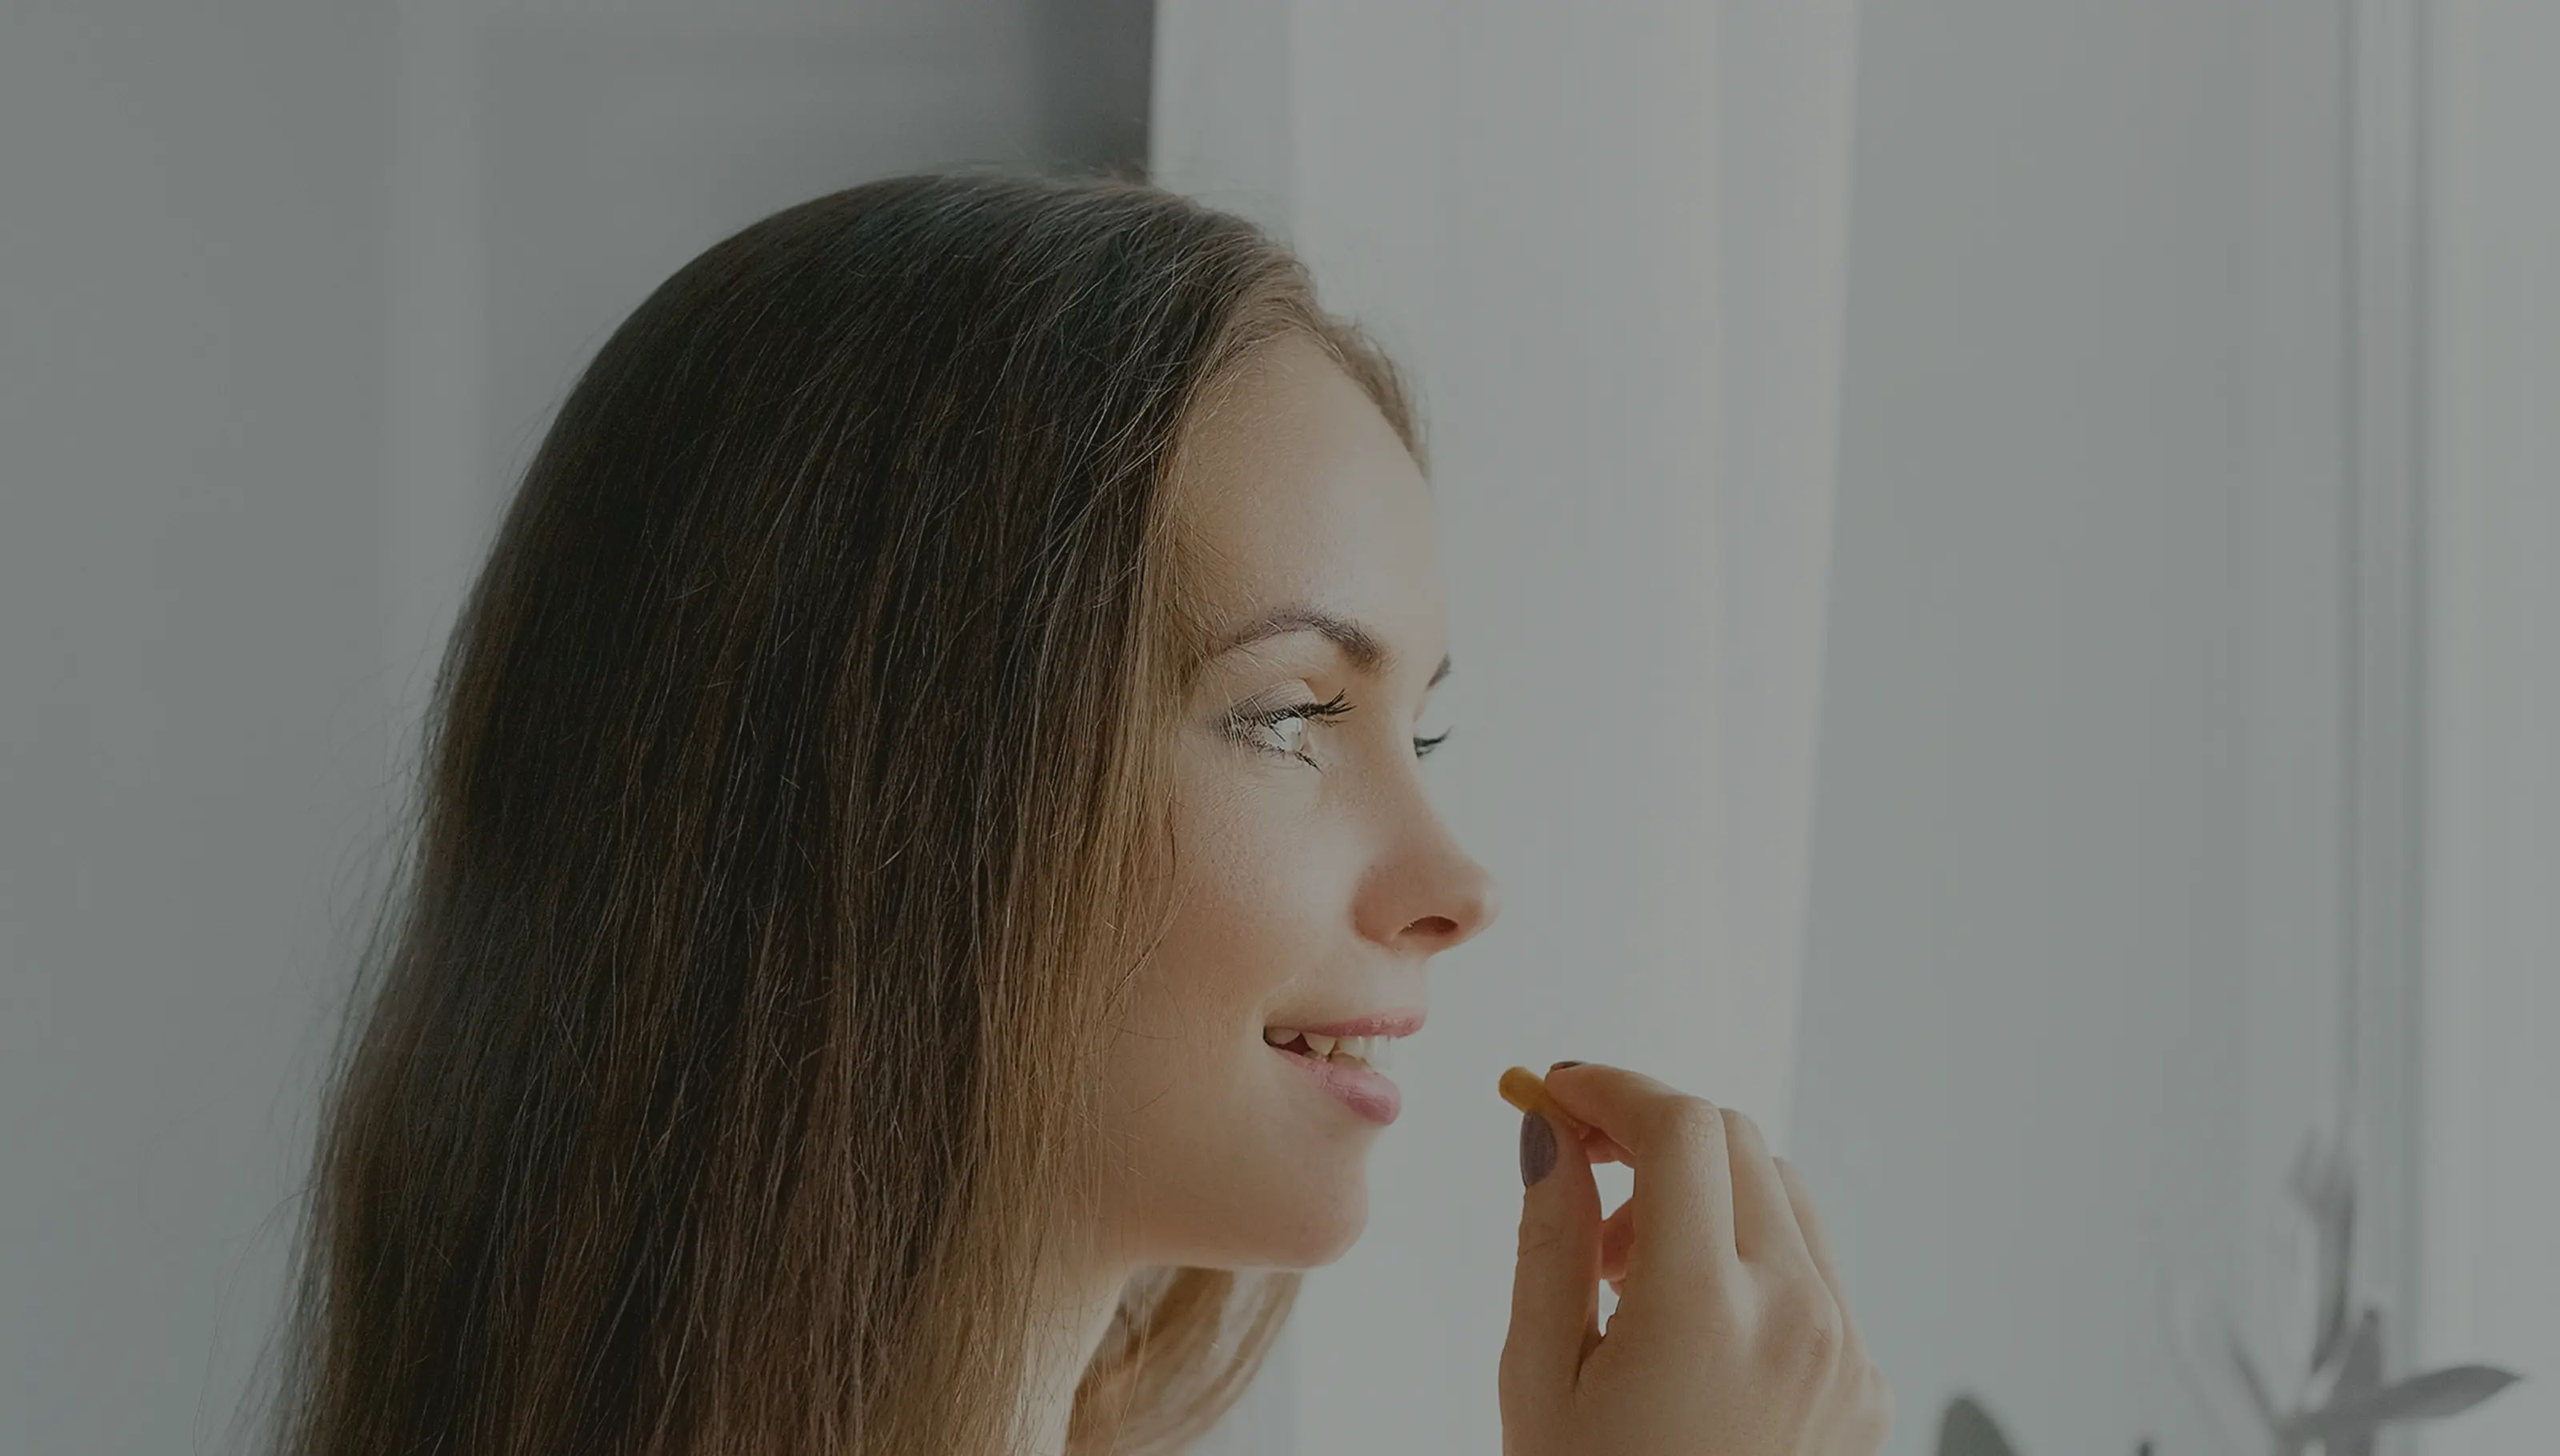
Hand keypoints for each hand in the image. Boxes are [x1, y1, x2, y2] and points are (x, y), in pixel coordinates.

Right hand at [1499, 1063, 1891, 1455]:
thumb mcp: (1539, 1375)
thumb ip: (1550, 1235)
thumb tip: (1549, 1130)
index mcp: (1706, 1312)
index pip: (1681, 1127)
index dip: (1613, 1087)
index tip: (1561, 1092)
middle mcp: (1798, 1319)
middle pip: (1736, 1142)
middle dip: (1650, 1132)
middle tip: (1579, 1169)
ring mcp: (1846, 1353)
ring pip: (1782, 1195)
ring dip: (1701, 1193)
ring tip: (1623, 1272)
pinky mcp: (1867, 1385)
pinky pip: (1814, 1270)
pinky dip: (1747, 1258)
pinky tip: (1683, 1326)